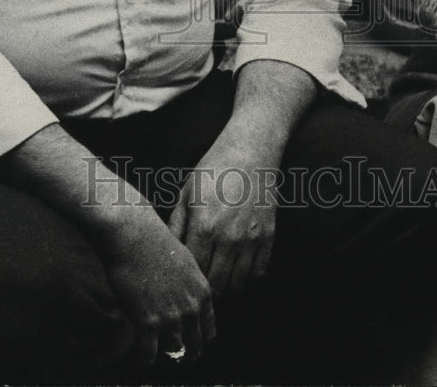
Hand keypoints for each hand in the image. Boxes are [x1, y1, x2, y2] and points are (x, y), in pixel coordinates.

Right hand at [98, 206, 214, 366]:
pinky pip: (149, 355)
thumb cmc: (155, 243)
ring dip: (163, 355)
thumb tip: (188, 301)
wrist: (134, 237)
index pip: (209, 330)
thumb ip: (190, 287)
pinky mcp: (148, 322)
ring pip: (173, 352)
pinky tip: (140, 354)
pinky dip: (144, 358)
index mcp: (202, 292)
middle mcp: (191, 307)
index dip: (200, 341)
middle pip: (194, 346)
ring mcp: (171, 317)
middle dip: (185, 355)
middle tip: (175, 359)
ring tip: (155, 352)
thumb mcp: (185, 263)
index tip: (191, 347)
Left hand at [169, 122, 276, 296]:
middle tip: (200, 281)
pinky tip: (238, 268)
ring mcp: (251, 238)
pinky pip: (259, 272)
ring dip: (227, 286)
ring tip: (219, 277)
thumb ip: (176, 226)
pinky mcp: (269, 236)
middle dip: (206, 287)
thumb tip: (168, 253)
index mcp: (204, 226)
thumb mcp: (187, 193)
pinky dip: (248, 277)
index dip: (188, 277)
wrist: (251, 150)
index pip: (193, 271)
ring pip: (238, 284)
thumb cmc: (214, 169)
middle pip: (216, 284)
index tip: (184, 275)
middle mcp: (229, 237)